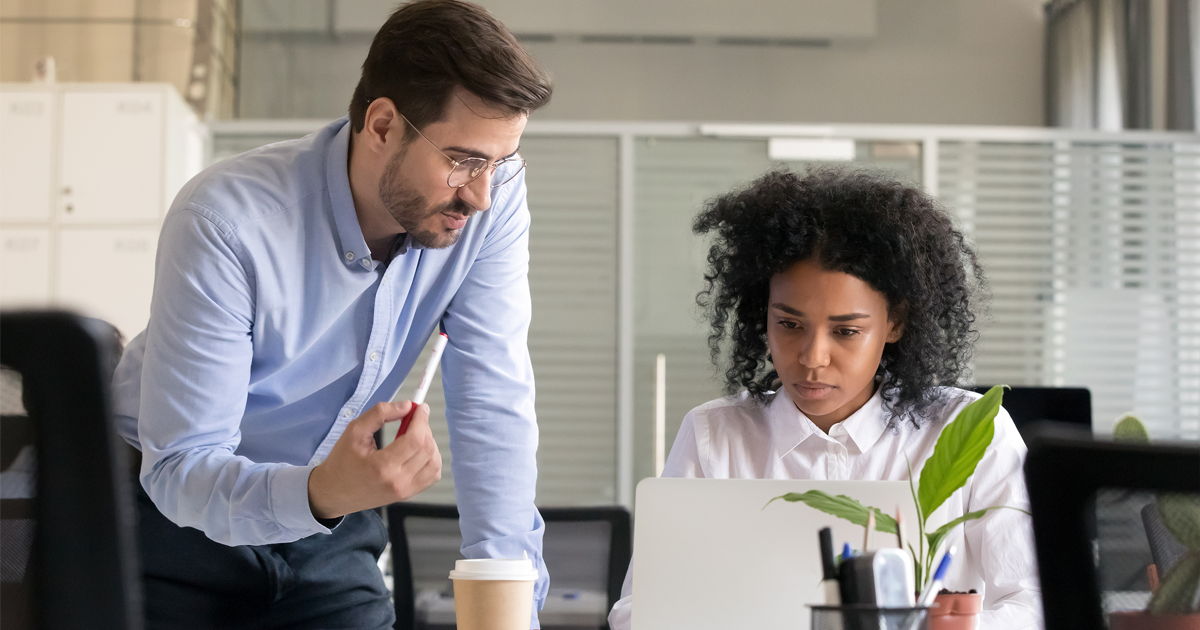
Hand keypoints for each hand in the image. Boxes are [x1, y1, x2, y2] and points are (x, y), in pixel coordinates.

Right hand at [307, 400, 441, 519]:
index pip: (415, 440)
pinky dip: (431, 460)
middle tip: (414, 419)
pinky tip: (417, 451)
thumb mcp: (354, 431)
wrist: (333, 493)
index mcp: (382, 466)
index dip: (421, 420)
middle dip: (425, 428)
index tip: (420, 408)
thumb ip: (380, 413)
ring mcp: (404, 491)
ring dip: (430, 444)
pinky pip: (432, 475)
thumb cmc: (341, 461)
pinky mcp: (407, 495)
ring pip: (434, 463)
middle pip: (427, 450)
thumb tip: (407, 405)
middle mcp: (398, 482)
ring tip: (414, 436)